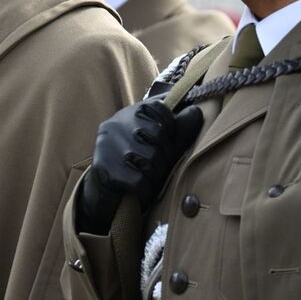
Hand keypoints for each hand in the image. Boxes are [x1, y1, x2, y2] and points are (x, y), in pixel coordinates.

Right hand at [78, 98, 202, 234]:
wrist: (103, 190)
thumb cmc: (137, 162)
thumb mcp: (155, 140)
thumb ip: (177, 127)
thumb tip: (197, 111)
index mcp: (128, 113)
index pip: (161, 109)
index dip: (171, 127)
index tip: (166, 140)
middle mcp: (116, 125)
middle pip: (158, 135)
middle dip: (163, 156)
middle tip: (153, 165)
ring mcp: (109, 147)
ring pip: (150, 160)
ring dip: (153, 175)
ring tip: (145, 177)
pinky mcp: (107, 170)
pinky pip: (140, 182)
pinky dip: (144, 191)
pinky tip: (138, 189)